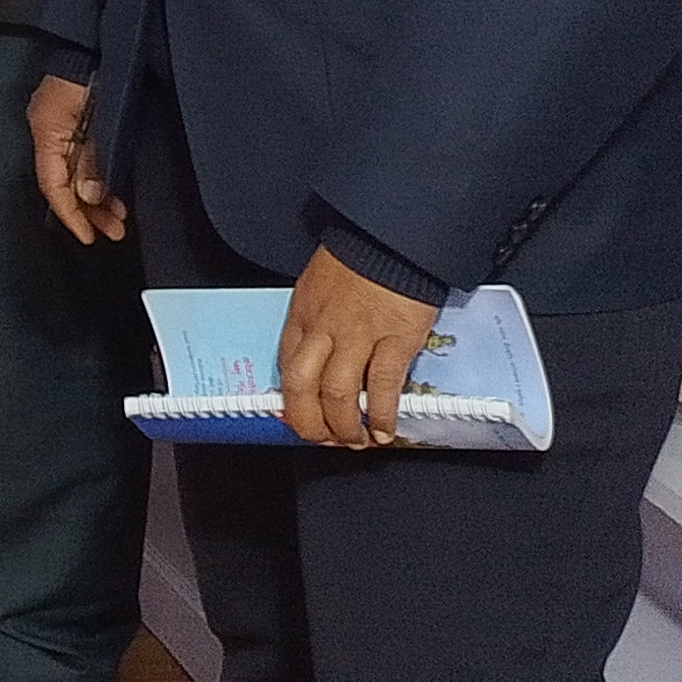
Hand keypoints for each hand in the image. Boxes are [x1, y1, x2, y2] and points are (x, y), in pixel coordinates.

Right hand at [27, 74, 127, 247]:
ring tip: (119, 220)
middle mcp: (50, 134)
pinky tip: (114, 195)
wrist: (96, 42)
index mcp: (46, 131)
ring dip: (97, 199)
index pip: (52, 183)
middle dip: (89, 211)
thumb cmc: (93, 74)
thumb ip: (94, 157)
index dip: (70, 213)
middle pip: (65, 183)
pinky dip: (99, 180)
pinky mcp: (78, 125)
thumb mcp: (98, 118)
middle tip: (114, 232)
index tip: (88, 236)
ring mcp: (63, 129)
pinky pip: (84, 161)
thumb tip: (91, 195)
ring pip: (76, 175)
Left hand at [278, 245, 443, 448]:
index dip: (293, 403)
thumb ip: (315, 324)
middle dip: (311, 423)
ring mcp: (357, 335)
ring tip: (357, 441)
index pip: (286, 368)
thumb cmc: (357, 262)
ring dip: (346, 426)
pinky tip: (386, 429)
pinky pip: (383, 386)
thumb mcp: (319, 289)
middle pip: (303, 387)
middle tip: (326, 441)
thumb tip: (317, 360)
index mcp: (302, 316)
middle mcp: (323, 328)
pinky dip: (383, 415)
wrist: (392, 240)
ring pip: (338, 393)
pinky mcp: (394, 339)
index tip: (303, 421)